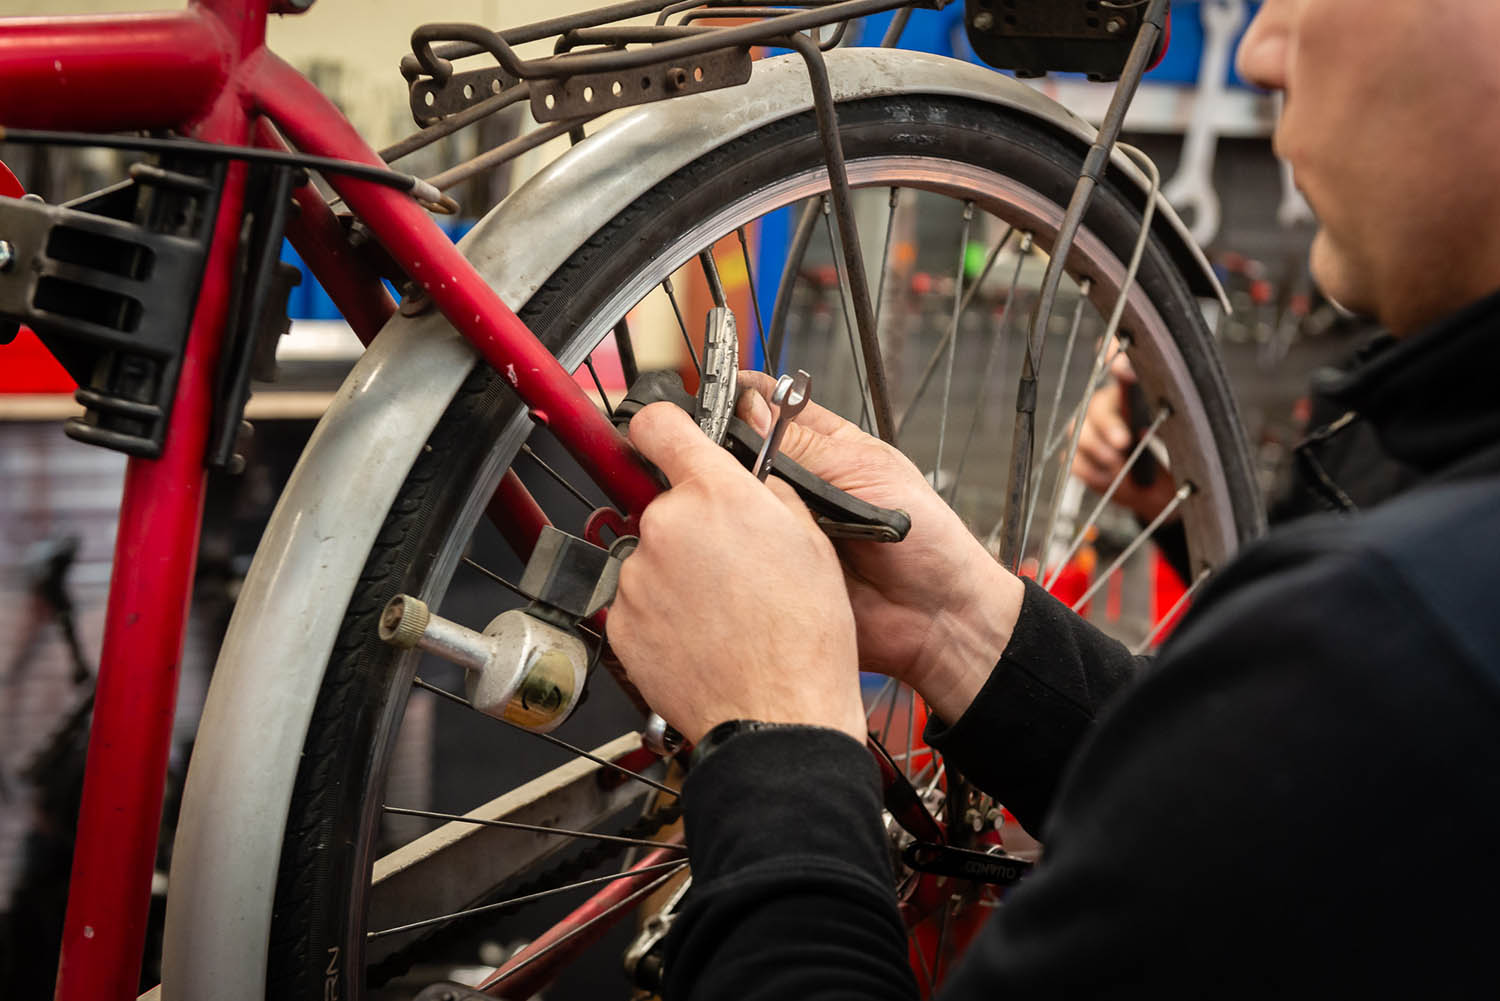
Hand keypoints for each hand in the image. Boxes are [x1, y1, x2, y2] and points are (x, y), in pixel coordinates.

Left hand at [607, 402, 864, 744]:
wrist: (779, 715)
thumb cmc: (804, 638)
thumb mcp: (810, 541)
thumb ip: (768, 493)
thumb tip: (751, 478)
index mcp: (715, 495)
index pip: (661, 426)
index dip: (664, 424)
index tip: (663, 431)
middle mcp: (666, 527)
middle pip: (665, 505)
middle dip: (693, 526)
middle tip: (733, 565)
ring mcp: (637, 578)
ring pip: (652, 557)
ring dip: (679, 573)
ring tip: (725, 612)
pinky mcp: (621, 624)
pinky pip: (639, 603)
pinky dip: (664, 614)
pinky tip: (705, 636)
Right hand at [736, 372, 1022, 722]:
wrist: (937, 616)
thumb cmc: (926, 539)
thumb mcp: (867, 474)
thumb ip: (806, 447)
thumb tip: (750, 409)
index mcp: (825, 446)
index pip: (768, 407)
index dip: (739, 399)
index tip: (710, 398)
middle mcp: (798, 483)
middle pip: (740, 453)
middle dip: (723, 452)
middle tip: (710, 455)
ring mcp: (783, 525)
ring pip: (735, 502)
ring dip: (730, 501)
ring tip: (729, 498)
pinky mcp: (774, 567)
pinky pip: (742, 550)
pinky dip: (735, 545)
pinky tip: (733, 539)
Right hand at [1072, 354, 1180, 522]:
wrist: (1156, 490)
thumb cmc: (1172, 457)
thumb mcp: (1185, 437)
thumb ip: (1178, 422)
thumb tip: (1160, 417)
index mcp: (1134, 394)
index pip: (1121, 364)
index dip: (1114, 355)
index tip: (1118, 360)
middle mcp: (1109, 408)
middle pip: (1096, 405)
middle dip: (1108, 425)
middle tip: (1123, 442)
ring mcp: (1090, 432)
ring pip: (1079, 432)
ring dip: (1097, 450)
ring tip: (1117, 465)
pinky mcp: (1080, 458)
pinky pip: (1073, 460)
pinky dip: (1091, 472)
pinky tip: (1109, 476)